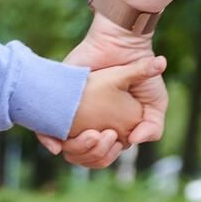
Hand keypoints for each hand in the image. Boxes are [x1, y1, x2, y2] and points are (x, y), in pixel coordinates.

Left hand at [39, 14, 169, 167]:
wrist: (122, 45)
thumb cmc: (141, 73)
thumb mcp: (155, 102)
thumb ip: (153, 125)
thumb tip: (136, 141)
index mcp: (110, 129)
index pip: (101, 156)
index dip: (106, 156)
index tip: (115, 141)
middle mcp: (89, 125)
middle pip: (83, 156)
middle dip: (92, 153)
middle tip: (103, 134)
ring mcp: (72, 115)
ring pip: (67, 148)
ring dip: (78, 149)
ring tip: (92, 133)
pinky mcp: (56, 103)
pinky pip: (44, 130)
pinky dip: (48, 141)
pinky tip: (56, 145)